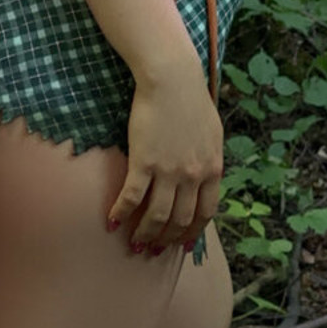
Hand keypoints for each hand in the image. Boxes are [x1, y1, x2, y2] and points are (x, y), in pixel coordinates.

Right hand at [108, 65, 222, 254]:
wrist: (171, 77)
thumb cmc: (190, 98)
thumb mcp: (212, 132)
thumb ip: (209, 158)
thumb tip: (206, 174)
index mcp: (213, 169)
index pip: (206, 214)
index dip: (192, 233)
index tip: (181, 245)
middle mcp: (193, 176)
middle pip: (181, 220)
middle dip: (166, 240)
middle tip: (153, 250)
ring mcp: (168, 170)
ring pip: (157, 215)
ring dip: (145, 234)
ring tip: (134, 243)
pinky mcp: (144, 161)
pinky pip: (132, 196)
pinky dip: (122, 212)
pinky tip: (112, 220)